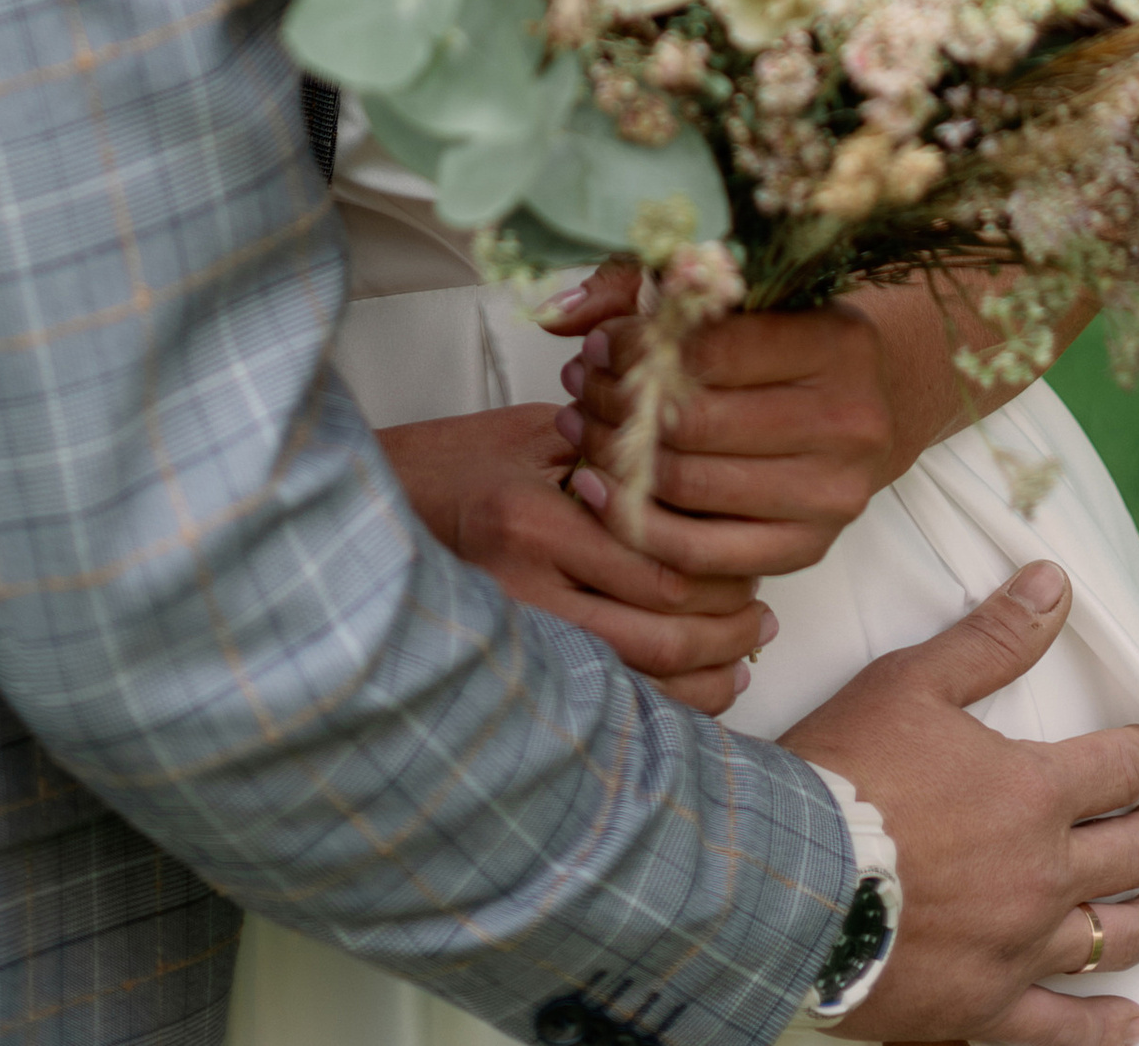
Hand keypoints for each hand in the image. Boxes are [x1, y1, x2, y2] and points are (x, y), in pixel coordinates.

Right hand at [376, 404, 773, 716]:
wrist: (375, 511)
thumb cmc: (453, 464)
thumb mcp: (531, 434)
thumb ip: (609, 455)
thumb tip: (694, 483)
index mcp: (533, 520)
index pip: (652, 564)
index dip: (717, 573)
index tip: (754, 566)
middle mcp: (522, 588)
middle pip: (653, 633)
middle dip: (722, 632)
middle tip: (764, 620)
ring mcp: (513, 638)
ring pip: (631, 682)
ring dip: (698, 678)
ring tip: (742, 661)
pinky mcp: (510, 667)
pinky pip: (599, 699)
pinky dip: (656, 704)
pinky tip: (691, 692)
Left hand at [551, 275, 902, 573]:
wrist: (853, 410)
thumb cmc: (780, 342)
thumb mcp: (731, 296)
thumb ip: (641, 289)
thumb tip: (558, 313)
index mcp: (838, 343)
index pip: (711, 348)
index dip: (637, 346)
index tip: (598, 345)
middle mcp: (848, 421)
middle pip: (694, 421)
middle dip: (617, 404)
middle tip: (579, 389)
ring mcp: (832, 495)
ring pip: (689, 486)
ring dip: (615, 459)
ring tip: (581, 430)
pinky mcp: (808, 549)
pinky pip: (700, 554)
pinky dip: (636, 524)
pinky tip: (598, 489)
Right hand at [784, 563, 1138, 1044]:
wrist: (785, 878)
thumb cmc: (845, 771)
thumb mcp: (913, 682)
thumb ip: (992, 638)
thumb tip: (1055, 585)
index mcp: (1033, 792)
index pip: (1118, 767)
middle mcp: (1042, 873)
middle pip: (1131, 852)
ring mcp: (1018, 947)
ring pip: (1112, 937)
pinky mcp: (983, 1006)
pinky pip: (1061, 1028)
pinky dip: (1103, 1027)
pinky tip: (1131, 1023)